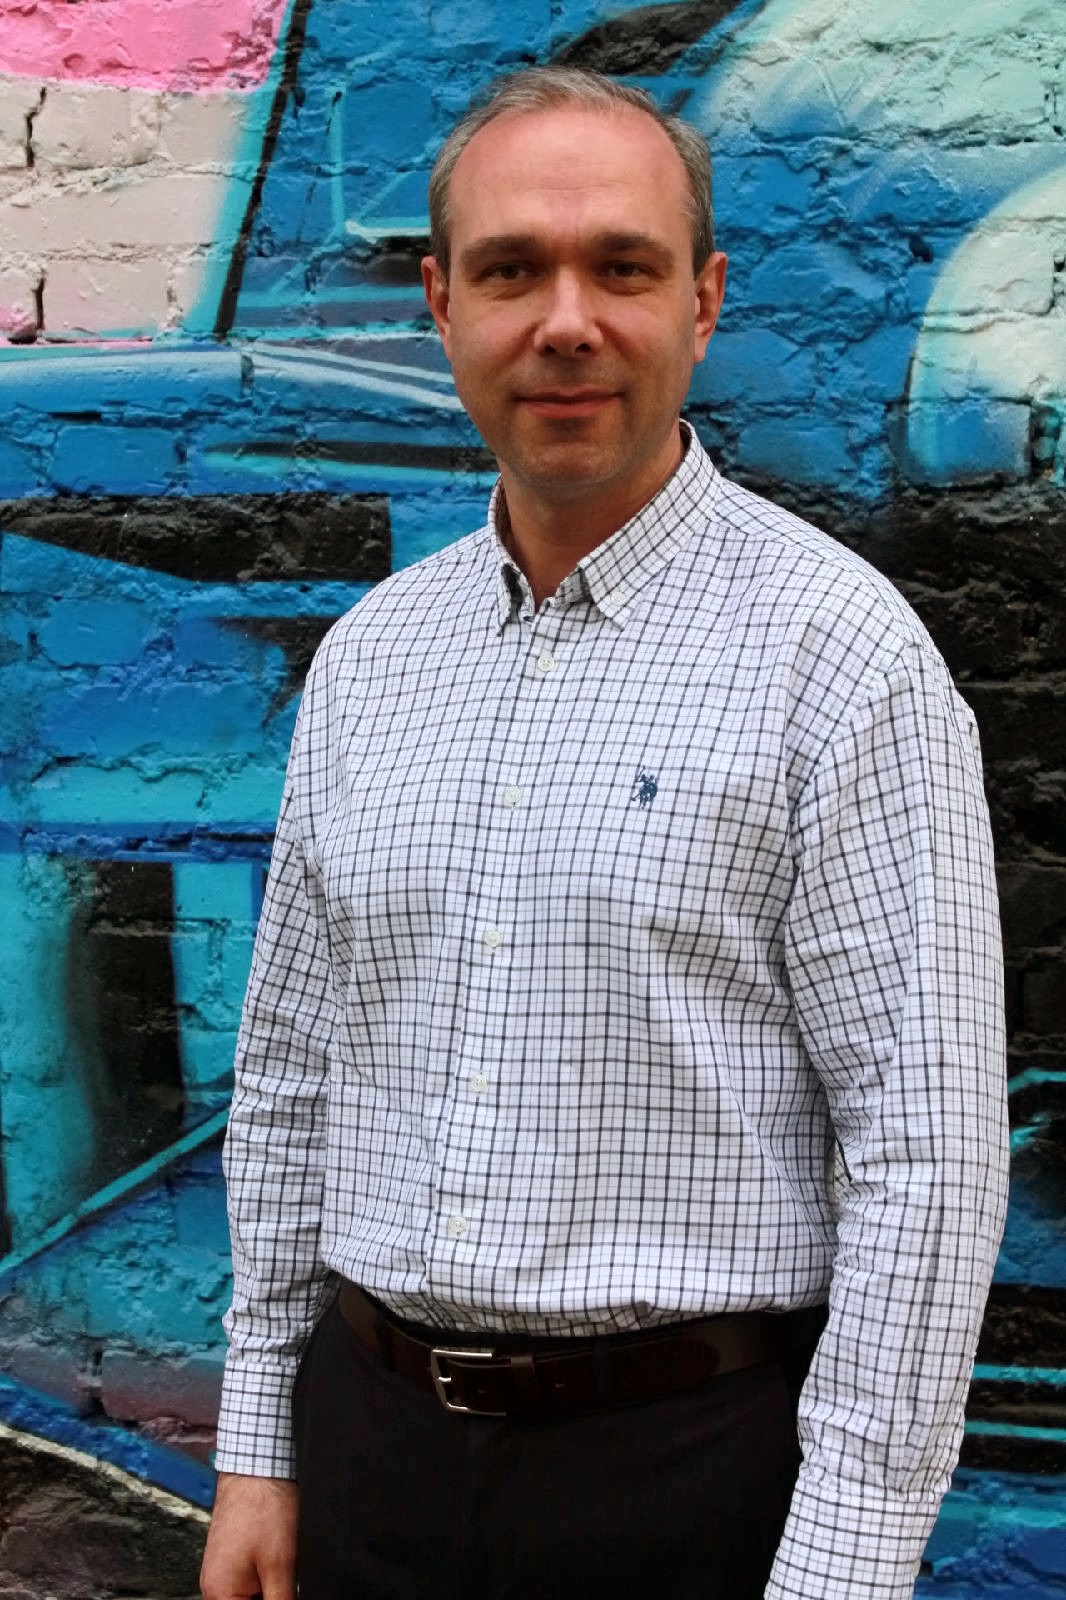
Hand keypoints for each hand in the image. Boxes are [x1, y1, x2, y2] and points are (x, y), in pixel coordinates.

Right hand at [200, 1472, 298, 1599]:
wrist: (257, 1465)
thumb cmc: (263, 1506)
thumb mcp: (280, 1564)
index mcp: (219, 1594)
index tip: (285, 1593)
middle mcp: (214, 1585)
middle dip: (272, 1596)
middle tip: (287, 1577)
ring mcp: (222, 1570)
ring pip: (251, 1595)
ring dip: (270, 1589)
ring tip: (283, 1564)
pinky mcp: (232, 1557)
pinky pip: (249, 1580)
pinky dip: (267, 1577)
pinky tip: (280, 1561)